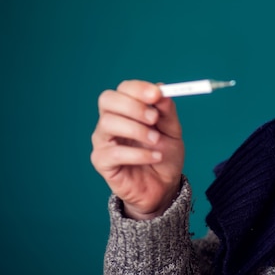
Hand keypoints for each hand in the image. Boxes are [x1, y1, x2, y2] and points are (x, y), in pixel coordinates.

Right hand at [91, 80, 184, 219]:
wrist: (164, 185)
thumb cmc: (164, 154)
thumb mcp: (172, 130)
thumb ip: (167, 111)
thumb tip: (162, 90)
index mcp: (127, 109)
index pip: (123, 89)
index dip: (138, 89)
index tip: (157, 94)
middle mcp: (111, 121)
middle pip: (108, 100)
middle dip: (133, 105)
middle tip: (154, 118)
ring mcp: (103, 140)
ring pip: (108, 123)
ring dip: (137, 130)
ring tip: (156, 141)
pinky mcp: (102, 161)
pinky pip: (114, 152)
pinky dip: (138, 154)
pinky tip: (154, 157)